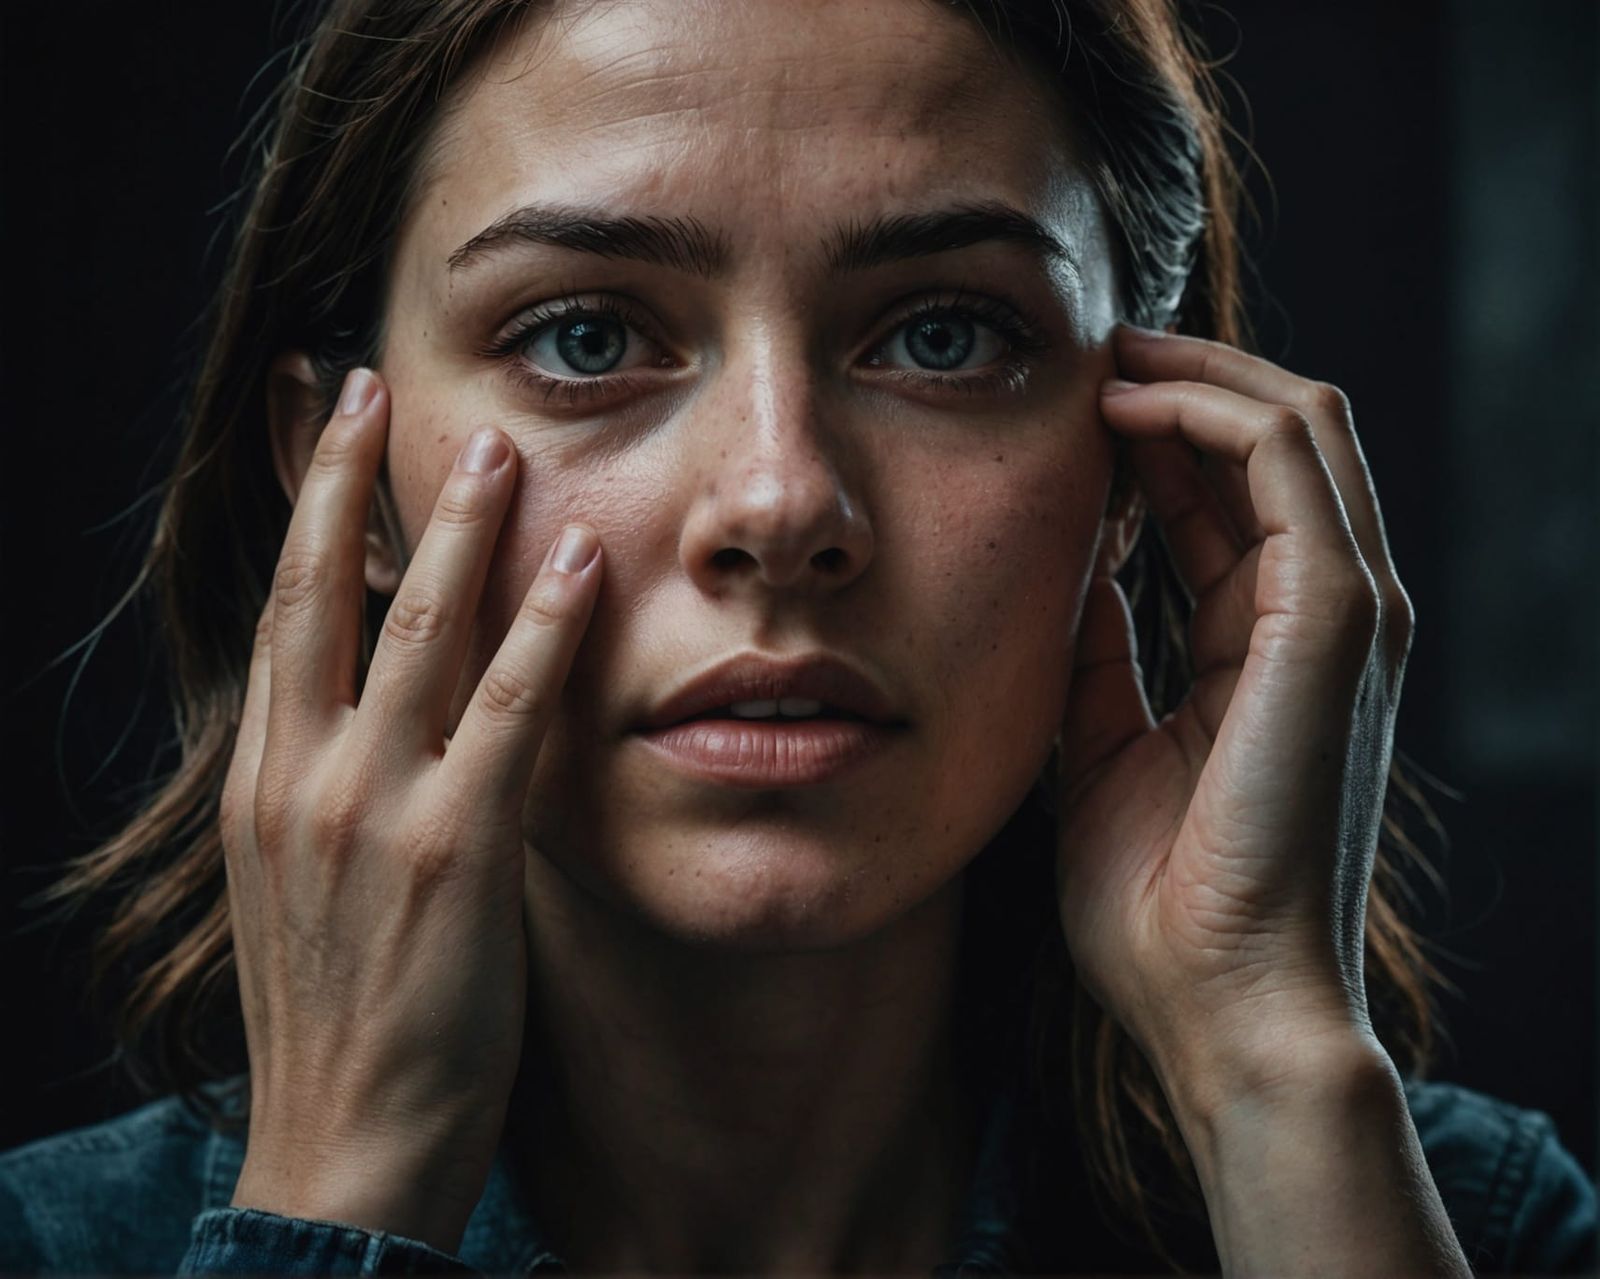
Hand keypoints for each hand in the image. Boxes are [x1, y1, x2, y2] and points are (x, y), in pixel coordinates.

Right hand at [221, 369, 602, 1253]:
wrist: (343, 1151)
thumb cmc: (344, 1022)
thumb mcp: (308, 888)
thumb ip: (341, 791)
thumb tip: (384, 717)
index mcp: (262, 787)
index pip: (280, 620)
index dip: (298, 519)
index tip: (319, 435)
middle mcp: (301, 780)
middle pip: (317, 596)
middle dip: (344, 481)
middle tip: (372, 384)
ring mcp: (371, 812)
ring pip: (412, 631)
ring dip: (459, 528)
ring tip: (498, 441)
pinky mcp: (452, 853)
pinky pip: (507, 713)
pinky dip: (544, 629)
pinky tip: (580, 562)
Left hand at [1054, 324, 1413, 1112]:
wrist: (1210, 997)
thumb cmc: (1156, 898)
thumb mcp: (1101, 742)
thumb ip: (1099, 650)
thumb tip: (1067, 569)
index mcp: (1270, 647)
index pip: (1228, 498)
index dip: (1154, 437)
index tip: (1069, 405)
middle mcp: (1323, 616)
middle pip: (1270, 445)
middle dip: (1182, 382)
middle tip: (1089, 352)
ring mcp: (1344, 612)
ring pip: (1296, 427)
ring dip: (1199, 374)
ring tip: (1104, 355)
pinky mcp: (1337, 617)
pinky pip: (1286, 462)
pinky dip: (1209, 411)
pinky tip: (1125, 404)